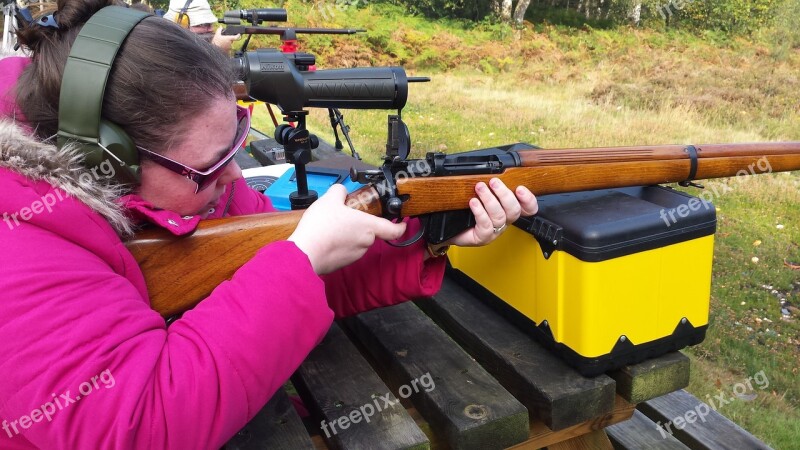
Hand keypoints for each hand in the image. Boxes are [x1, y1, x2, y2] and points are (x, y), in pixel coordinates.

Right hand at [211, 27, 239, 51]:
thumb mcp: (217, 34)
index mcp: (229, 39)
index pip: (236, 37)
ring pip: (229, 44)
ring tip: (221, 43)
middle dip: (228, 39)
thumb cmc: (216, 43)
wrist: (214, 50)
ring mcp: (229, 48)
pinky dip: (225, 47)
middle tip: (224, 39)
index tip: (239, 34)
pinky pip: (228, 48)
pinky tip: (221, 46)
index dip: (238, 35)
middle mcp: (230, 43)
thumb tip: (221, 27)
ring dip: (227, 43)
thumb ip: (219, 30)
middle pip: (231, 40)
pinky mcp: (227, 51)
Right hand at [288, 185, 407, 274]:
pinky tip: (325, 237)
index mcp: (369, 227)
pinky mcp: (343, 263)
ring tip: (330, 226)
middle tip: (346, 216)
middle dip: (360, 224)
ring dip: (349, 234)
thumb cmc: (321, 227)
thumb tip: (341, 191)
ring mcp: (355, 255)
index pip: (394, 230)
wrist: (305, 253)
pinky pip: (345, 250)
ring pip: (357, 241)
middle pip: (370, 232)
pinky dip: (339, 244)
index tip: (402, 223)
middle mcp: (365, 242)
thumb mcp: (329, 200)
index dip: (400, 226)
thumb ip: (339, 191)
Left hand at [436, 178, 537, 250]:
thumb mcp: (482, 197)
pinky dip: (480, 212)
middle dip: (504, 194)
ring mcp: (494, 231)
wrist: (453, 231)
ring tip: (480, 188)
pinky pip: (485, 225)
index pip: (528, 208)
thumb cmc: (468, 214)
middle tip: (494, 182)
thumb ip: (491, 187)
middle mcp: (504, 222)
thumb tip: (492, 172)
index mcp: (508, 211)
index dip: (529, 199)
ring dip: (489, 199)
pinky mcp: (482, 237)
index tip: (520, 188)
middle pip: (514, 210)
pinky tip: (473, 202)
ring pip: (499, 216)